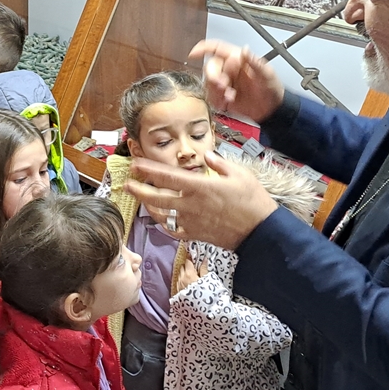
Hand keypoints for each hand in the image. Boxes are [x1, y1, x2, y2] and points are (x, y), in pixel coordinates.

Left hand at [124, 151, 277, 251]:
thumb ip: (219, 163)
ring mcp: (192, 222)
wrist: (261, 232)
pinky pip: (174, 230)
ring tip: (142, 200)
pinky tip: (162, 219)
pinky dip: (165, 225)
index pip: (167, 176)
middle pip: (156, 198)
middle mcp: (191, 205)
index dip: (148, 169)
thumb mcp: (240, 174)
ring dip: (149, 207)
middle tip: (127, 184)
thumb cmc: (253, 201)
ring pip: (162, 215)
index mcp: (200, 187)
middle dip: (139, 190)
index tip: (135, 164)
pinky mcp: (196, 235)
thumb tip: (207, 155)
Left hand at [176, 250, 203, 291]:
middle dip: (187, 266)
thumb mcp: (207, 280)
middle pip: (182, 267)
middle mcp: (181, 278)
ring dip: (184, 273)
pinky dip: (182, 279)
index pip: (187, 261)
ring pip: (179, 274)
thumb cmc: (205, 294)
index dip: (190, 258)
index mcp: (189, 274)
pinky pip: (178, 281)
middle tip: (195, 267)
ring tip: (192, 275)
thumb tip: (204, 259)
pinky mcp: (178, 291)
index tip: (194, 257)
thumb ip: (204, 269)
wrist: (200, 309)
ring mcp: (178, 285)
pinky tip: (188, 283)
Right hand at [188, 39, 284, 122]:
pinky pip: (211, 97)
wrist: (271, 110)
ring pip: (208, 83)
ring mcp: (225, 82)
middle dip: (213, 77)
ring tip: (230, 97)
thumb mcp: (267, 74)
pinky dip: (217, 100)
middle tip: (222, 85)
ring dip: (216, 91)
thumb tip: (245, 50)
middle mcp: (228, 69)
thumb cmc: (272, 89)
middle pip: (210, 67)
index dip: (203, 48)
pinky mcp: (222, 96)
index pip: (217, 48)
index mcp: (237, 59)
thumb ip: (255, 62)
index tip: (194, 54)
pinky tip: (228, 102)